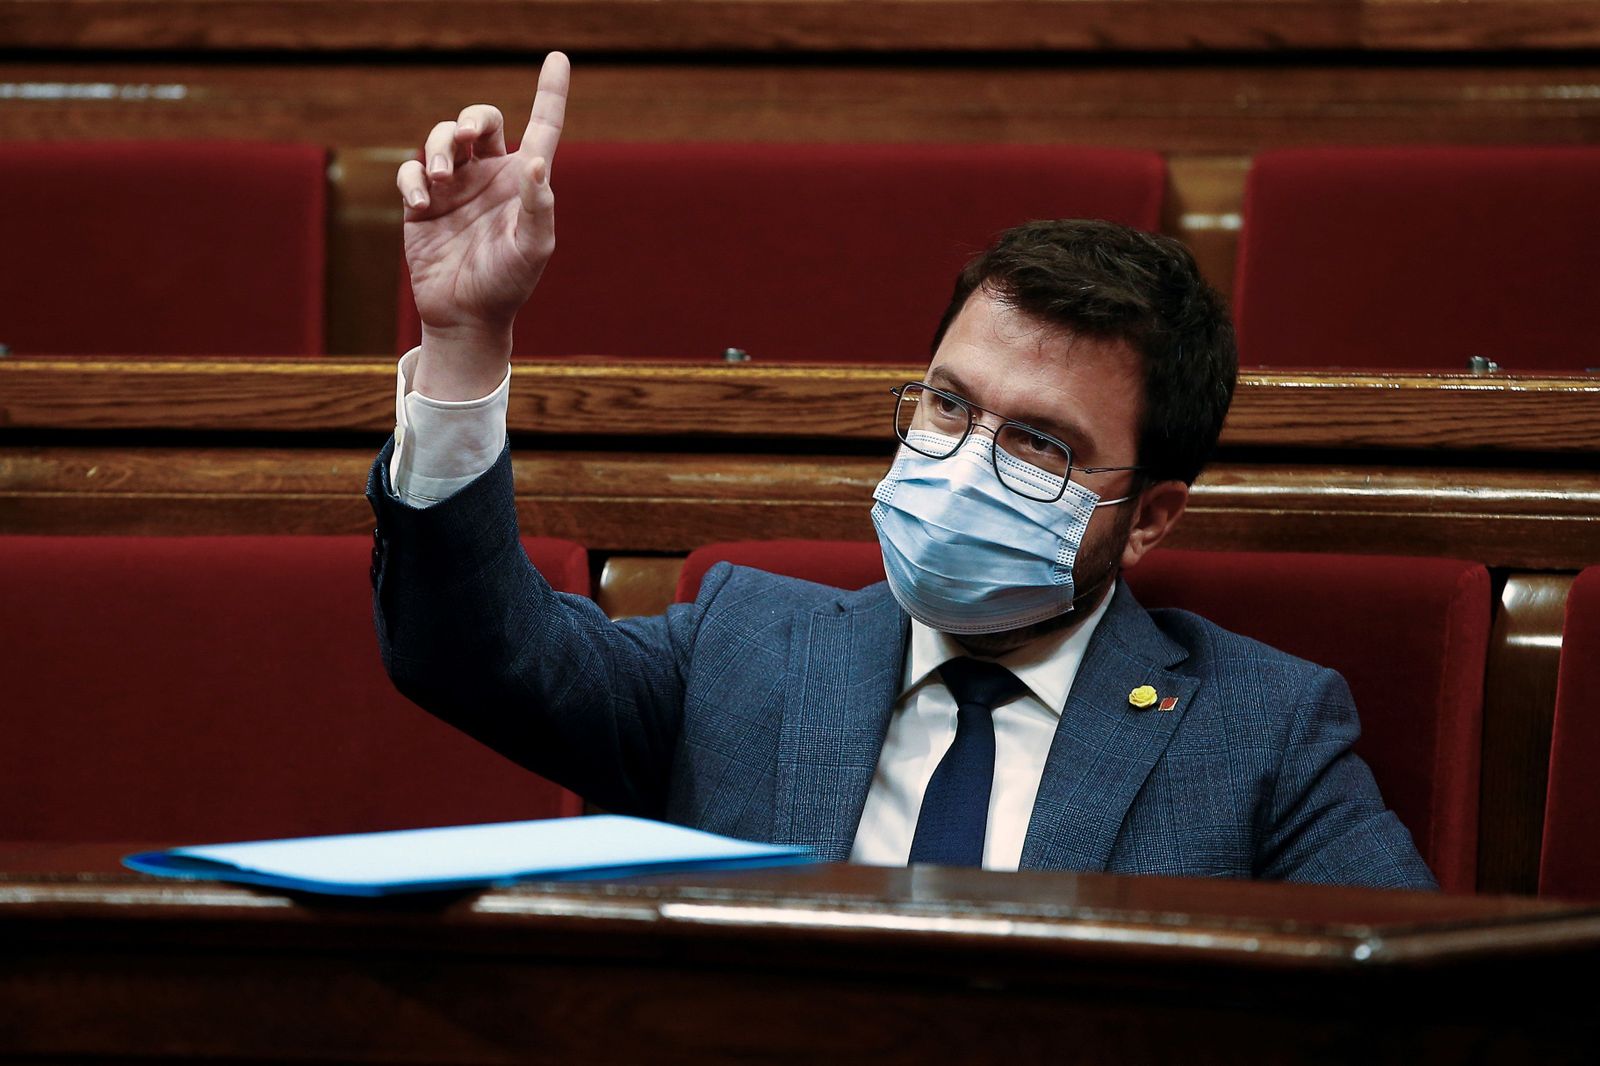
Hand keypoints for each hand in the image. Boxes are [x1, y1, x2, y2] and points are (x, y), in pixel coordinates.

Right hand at [395, 52, 569, 397]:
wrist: (466, 316)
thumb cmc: (508, 283)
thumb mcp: (533, 248)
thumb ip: (538, 206)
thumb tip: (537, 162)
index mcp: (524, 180)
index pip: (542, 126)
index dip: (550, 92)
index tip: (558, 58)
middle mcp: (490, 175)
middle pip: (482, 119)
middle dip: (473, 117)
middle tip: (470, 135)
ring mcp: (454, 186)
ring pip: (443, 138)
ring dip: (440, 148)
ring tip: (441, 179)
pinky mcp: (421, 203)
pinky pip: (411, 172)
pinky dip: (413, 180)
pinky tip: (424, 205)